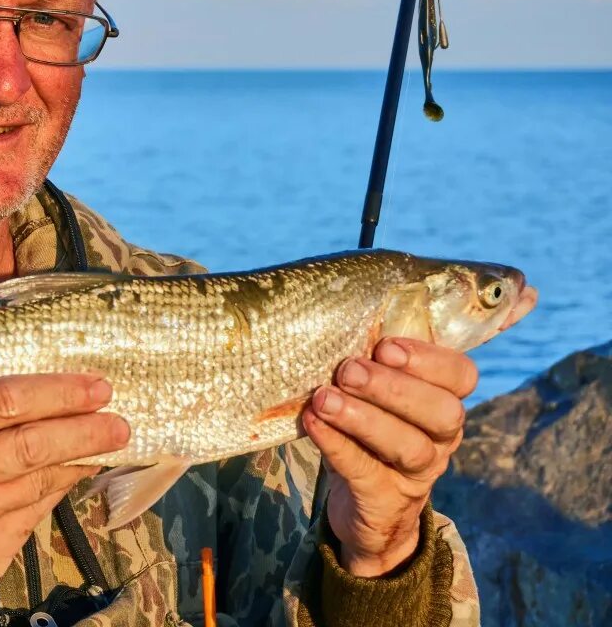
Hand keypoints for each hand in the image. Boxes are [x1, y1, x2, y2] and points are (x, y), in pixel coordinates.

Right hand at [0, 373, 128, 625]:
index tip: (94, 386)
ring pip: (41, 479)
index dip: (55, 392)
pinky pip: (37, 509)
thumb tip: (44, 385)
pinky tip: (77, 470)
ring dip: (82, 457)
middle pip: (28, 444)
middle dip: (84, 428)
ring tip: (110, 440)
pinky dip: (61, 486)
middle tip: (118, 418)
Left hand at [303, 286, 537, 576]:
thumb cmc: (364, 417)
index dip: (430, 359)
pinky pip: (367, 472)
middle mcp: (441, 435)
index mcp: (443, 396)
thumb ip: (383, 334)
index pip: (461, 374)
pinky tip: (312, 423)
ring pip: (408, 445)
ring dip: (363, 418)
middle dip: (394, 387)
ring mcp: (419, 472)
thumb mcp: (376, 376)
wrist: (358, 499)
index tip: (386, 345)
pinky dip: (338, 446)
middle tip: (347, 370)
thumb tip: (399, 272)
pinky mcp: (386, 501)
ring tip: (323, 398)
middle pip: (442, 411)